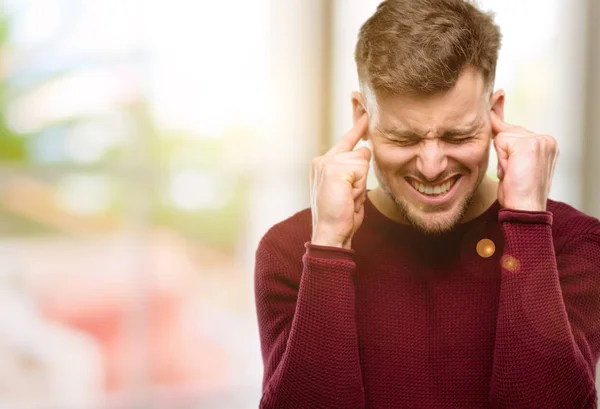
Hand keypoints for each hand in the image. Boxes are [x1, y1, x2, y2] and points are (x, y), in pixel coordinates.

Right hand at [310, 114, 370, 248]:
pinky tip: (346, 196)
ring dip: (360, 184)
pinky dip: (358, 185)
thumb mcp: (350, 189)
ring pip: (362, 161)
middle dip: (361, 178)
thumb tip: (366, 149)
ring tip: (347, 198)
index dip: (357, 123)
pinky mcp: (333, 168)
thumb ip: (354, 170)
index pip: (347, 139)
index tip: (361, 102)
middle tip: (348, 197)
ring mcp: (325, 163)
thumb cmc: (342, 216)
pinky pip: (361, 167)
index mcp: (323, 164)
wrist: (330, 234)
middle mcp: (321, 160)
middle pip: (361, 153)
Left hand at [491, 111, 558, 211]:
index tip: (502, 124)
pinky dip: (501, 159)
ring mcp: (540, 141)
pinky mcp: (530, 144)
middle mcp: (546, 140)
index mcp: (546, 144)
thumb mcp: (513, 163)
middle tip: (513, 173)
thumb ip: (508, 142)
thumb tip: (492, 118)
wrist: (525, 210)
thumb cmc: (517, 192)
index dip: (503, 136)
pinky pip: (500, 141)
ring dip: (501, 158)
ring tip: (513, 173)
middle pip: (507, 131)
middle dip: (502, 153)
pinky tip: (512, 171)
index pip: (515, 130)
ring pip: (502, 136)